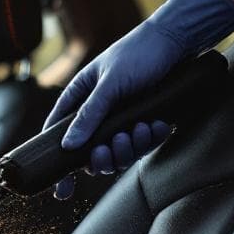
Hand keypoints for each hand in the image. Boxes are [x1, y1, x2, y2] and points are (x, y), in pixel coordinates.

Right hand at [47, 23, 181, 198]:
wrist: (177, 42)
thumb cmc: (136, 53)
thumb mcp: (109, 83)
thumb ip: (89, 115)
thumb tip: (69, 146)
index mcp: (79, 99)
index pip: (58, 135)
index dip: (57, 163)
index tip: (61, 190)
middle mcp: (98, 114)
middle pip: (89, 153)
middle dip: (101, 158)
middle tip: (108, 150)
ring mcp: (121, 120)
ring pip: (117, 153)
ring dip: (127, 149)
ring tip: (138, 129)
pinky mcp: (143, 123)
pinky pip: (142, 145)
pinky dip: (149, 140)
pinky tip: (157, 125)